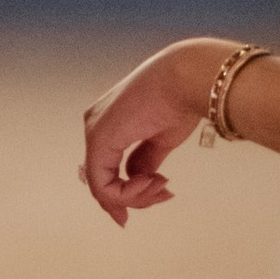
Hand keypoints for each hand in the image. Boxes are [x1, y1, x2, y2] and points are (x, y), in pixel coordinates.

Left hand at [80, 39, 222, 225]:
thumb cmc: (178, 103)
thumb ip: (144, 160)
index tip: (160, 195)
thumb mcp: (159, 139)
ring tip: (162, 186)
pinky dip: (127, 193)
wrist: (186, 80)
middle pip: (104, 183)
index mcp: (107, 123)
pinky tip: (151, 182)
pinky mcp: (99, 139)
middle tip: (165, 194)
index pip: (105, 171)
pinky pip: (103, 184)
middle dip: (136, 198)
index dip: (128, 195)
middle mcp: (94, 126)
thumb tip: (136, 179)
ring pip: (102, 188)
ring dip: (136, 197)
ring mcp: (94, 131)